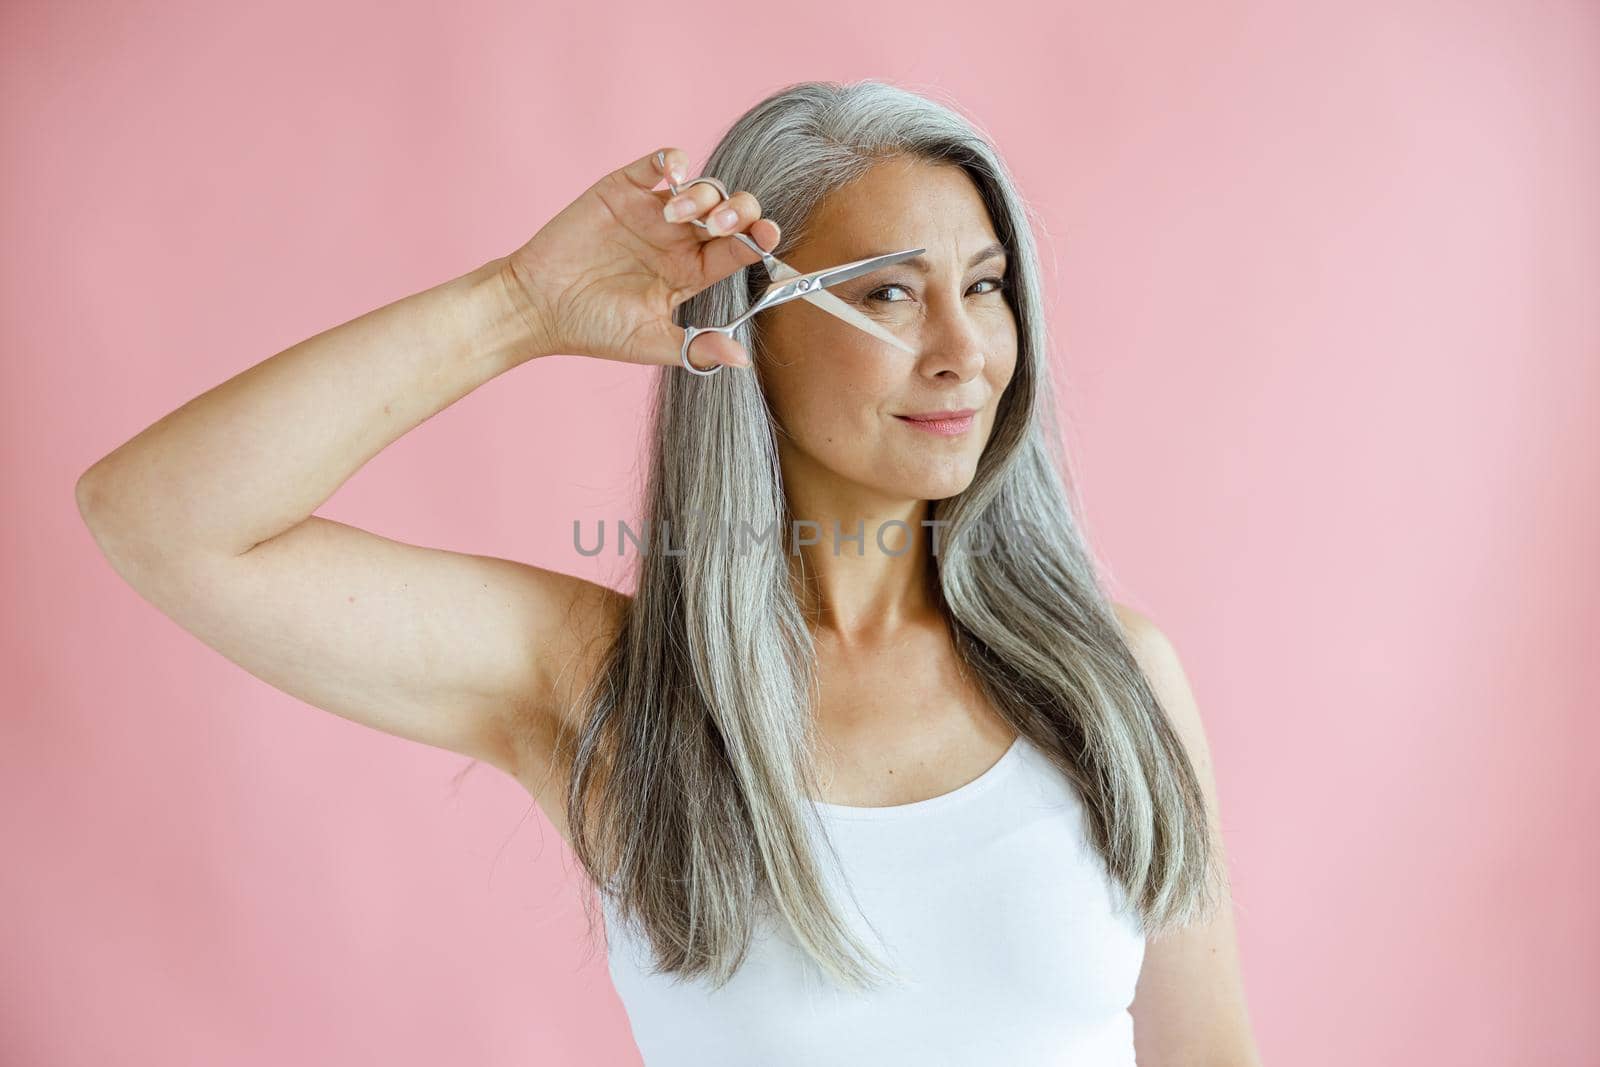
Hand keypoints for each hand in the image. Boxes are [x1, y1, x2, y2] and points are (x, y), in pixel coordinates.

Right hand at [501, 145, 779, 370]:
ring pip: (702, 186)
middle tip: (719, 226)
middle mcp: (680, 239)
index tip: (765, 237)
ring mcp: (654, 211)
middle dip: (738, 212)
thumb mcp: (650, 342)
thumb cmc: (593, 329)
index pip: (740, 249)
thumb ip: (697, 347)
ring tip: (677, 214)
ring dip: (703, 194)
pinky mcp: (625, 189)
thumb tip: (742, 360)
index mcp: (693, 272)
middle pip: (731, 211)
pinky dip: (674, 160)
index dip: (758, 238)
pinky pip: (661, 164)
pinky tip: (672, 176)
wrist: (538, 306)